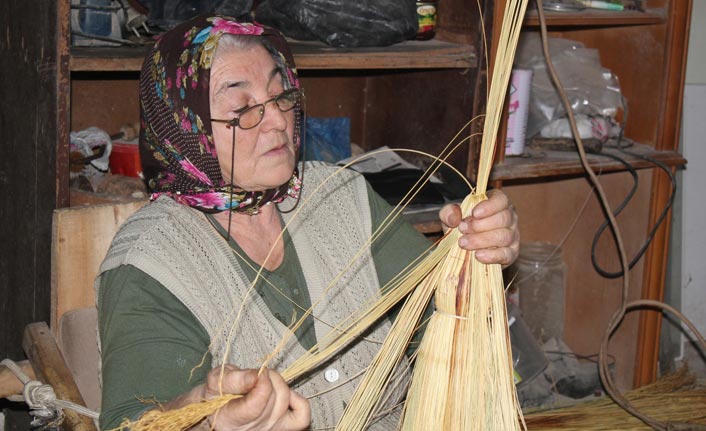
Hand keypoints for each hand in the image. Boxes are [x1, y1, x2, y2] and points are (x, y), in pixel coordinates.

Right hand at [165, 365, 309, 430]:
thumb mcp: (215, 381)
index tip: (256, 372)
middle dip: (269, 378)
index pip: (256, 404)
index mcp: (230, 421)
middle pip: (275, 400)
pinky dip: (298, 401)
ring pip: (287, 403)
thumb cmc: (214, 395)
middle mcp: (252, 430)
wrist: (216, 410)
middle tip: (257, 374)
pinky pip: (301, 416)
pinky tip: (286, 394)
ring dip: (280, 385)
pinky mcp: (281, 428)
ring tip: (266, 381)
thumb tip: (257, 376)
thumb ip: (234, 379)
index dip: (262, 382)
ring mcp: (269, 430)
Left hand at [439, 189, 518, 266]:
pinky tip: (478, 256)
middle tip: (462, 229)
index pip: (501, 200)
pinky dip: (492, 256)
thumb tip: (454, 218)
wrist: (465, 244)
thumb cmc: (462, 224)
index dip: (489, 206)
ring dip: (482, 241)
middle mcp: (510, 217)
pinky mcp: (512, 253)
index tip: (474, 213)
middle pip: (503, 219)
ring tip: (464, 243)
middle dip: (480, 225)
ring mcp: (513, 235)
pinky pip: (506, 254)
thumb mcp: (452, 215)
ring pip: (504, 237)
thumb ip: (449, 212)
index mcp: (498, 202)